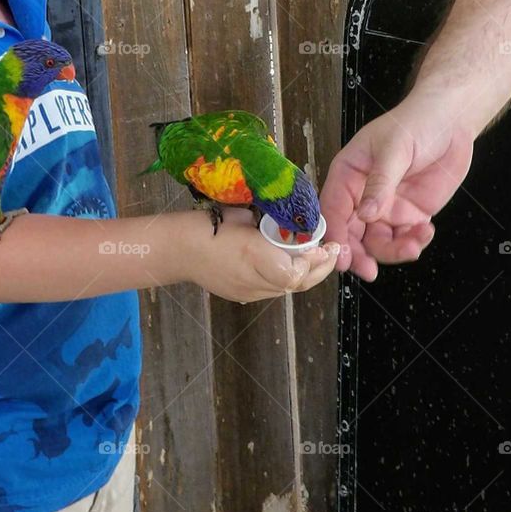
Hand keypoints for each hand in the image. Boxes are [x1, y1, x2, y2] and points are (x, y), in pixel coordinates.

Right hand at [178, 205, 340, 301]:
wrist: (178, 249)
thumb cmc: (208, 225)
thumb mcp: (242, 216)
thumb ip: (270, 226)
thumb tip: (293, 230)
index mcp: (253, 254)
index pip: (295, 272)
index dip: (313, 261)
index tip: (324, 246)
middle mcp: (252, 279)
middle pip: (296, 284)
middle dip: (319, 270)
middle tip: (332, 253)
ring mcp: (246, 292)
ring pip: (287, 289)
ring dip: (306, 275)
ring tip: (319, 259)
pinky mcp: (241, 296)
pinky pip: (273, 290)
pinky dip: (288, 279)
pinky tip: (294, 265)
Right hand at [319, 90, 475, 280]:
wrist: (452, 122)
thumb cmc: (416, 123)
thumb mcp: (395, 149)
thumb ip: (380, 184)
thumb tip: (365, 214)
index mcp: (347, 175)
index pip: (332, 209)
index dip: (333, 234)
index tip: (339, 256)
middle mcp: (361, 196)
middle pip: (350, 234)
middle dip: (358, 254)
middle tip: (368, 270)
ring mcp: (385, 208)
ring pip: (377, 243)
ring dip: (392, 251)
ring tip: (412, 246)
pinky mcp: (409, 215)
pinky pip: (403, 239)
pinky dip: (413, 243)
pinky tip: (426, 232)